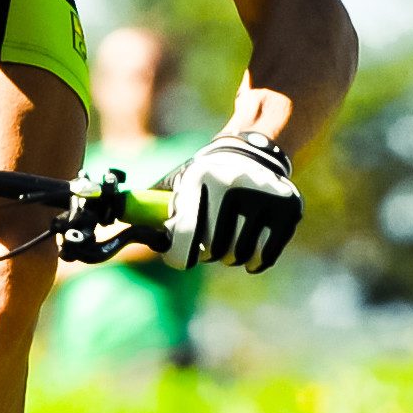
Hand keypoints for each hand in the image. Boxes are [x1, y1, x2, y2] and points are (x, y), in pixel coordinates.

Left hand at [155, 127, 302, 271]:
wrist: (253, 151)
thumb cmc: (206, 177)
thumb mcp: (178, 182)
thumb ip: (152, 208)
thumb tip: (124, 230)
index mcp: (201, 179)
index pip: (186, 236)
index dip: (179, 255)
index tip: (180, 258)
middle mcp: (234, 186)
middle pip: (213, 250)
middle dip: (207, 253)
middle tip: (208, 246)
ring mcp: (264, 197)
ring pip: (239, 256)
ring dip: (230, 257)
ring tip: (229, 244)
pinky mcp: (288, 208)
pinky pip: (265, 255)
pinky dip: (254, 261)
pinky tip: (249, 252)